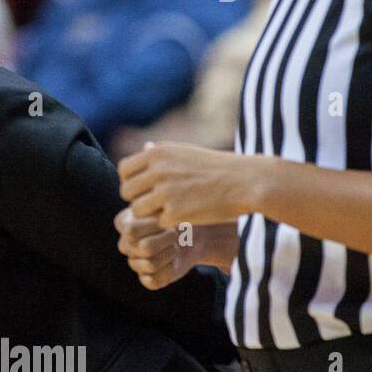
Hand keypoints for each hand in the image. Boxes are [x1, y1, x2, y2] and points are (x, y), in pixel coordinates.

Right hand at [114, 206, 205, 289]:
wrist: (193, 234)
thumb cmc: (179, 215)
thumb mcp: (169, 205)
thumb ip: (156, 207)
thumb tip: (159, 220)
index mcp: (124, 223)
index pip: (131, 231)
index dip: (155, 227)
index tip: (167, 219)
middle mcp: (125, 244)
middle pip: (145, 248)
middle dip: (168, 240)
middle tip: (175, 234)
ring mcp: (134, 262)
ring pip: (150, 264)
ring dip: (170, 254)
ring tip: (175, 246)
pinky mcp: (146, 278)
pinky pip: (153, 281)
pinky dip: (168, 271)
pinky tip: (173, 261)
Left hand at [117, 141, 260, 228]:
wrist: (247, 182)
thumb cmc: (217, 167)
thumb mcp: (186, 152)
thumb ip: (161, 154)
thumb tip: (142, 147)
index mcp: (157, 153)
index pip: (124, 170)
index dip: (131, 181)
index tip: (144, 188)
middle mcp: (157, 170)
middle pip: (126, 192)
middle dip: (138, 199)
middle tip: (156, 203)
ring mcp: (164, 192)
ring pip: (137, 210)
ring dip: (150, 214)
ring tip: (170, 211)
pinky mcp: (175, 213)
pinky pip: (158, 223)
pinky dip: (170, 223)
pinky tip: (186, 217)